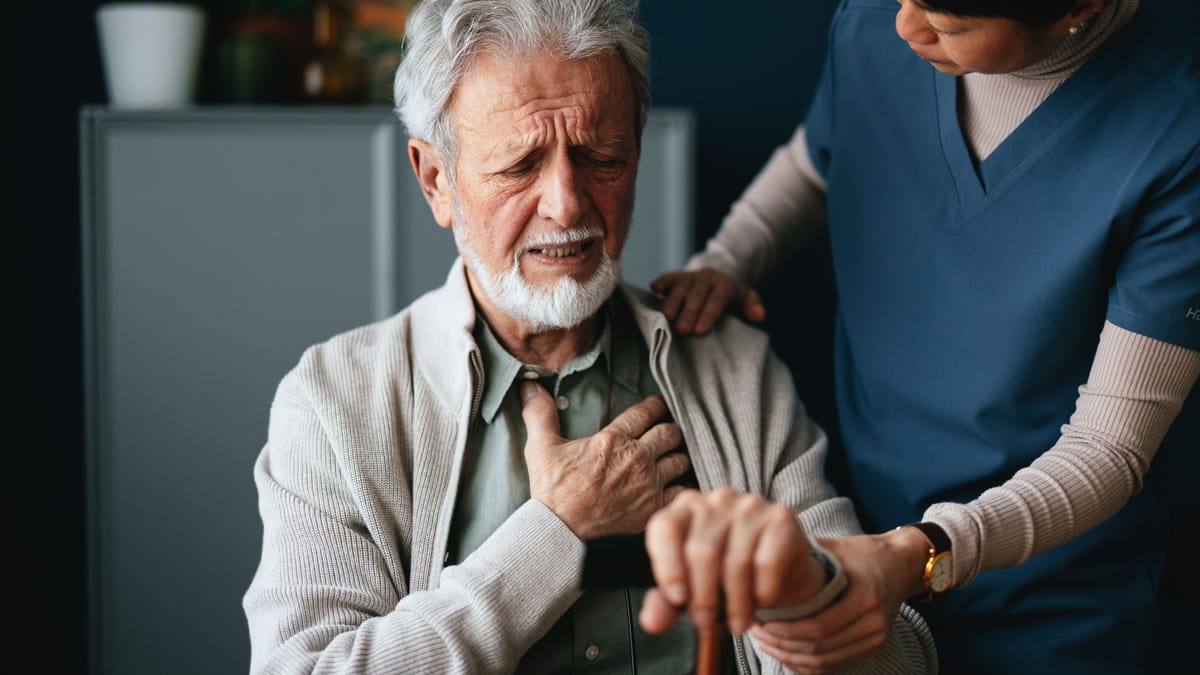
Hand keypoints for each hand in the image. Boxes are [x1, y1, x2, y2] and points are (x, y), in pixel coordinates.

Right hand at [520, 382, 690, 539]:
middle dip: (671, 429)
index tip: (659, 405)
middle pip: (671, 432)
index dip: (656, 405)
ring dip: (679, 456)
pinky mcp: (654, 507)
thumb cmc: (552, 489)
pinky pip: (683, 491)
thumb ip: (540, 414)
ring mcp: (648, 484)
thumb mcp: (541, 446)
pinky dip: (685, 487)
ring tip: (676, 456)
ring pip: (681, 460)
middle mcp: (636, 458)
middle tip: (670, 431)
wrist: (559, 528)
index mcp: (613, 439)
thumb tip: (530, 386)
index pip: (647, 412)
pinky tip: (681, 484)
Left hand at [638, 489, 825, 636]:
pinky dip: (762, 592)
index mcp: (685, 508)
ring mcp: (750, 505)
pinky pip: (767, 563)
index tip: (677, 600)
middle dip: (703, 597)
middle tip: (706, 623)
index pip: (665, 527)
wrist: (779, 569)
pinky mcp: (781, 518)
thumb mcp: (691, 587)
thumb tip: (652, 622)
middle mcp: (716, 499)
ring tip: (736, 624)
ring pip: (735, 561)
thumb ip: (668, 602)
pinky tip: (761, 602)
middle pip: (701, 550)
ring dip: (735, 603)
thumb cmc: (725, 574)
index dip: (667, 566)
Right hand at [650, 268, 765, 335]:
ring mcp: (689, 276)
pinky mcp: (675, 276)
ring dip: (672, 302)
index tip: (699, 332)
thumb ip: (752, 305)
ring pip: (680, 287)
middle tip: (680, 332)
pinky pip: (668, 277)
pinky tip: (653, 289)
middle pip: (697, 295)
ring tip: (664, 318)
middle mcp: (706, 278)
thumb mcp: (745, 299)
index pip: (717, 300)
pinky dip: (661, 282)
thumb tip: (760, 316)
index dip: (708, 315)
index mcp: (724, 285)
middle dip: (688, 313)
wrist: (715, 278)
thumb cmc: (730, 298)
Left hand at [748, 531, 926, 672]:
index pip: (820, 626)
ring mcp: (876, 638)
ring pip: (826, 662)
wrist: (901, 564)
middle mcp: (873, 623)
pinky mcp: (873, 647)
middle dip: (784, 646)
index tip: (763, 624)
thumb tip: (766, 558)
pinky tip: (787, 654)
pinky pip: (836, 666)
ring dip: (792, 658)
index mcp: (864, 597)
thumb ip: (805, 555)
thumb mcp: (837, 548)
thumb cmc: (864, 553)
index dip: (787, 631)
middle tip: (758, 634)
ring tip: (767, 644)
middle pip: (821, 649)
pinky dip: (808, 665)